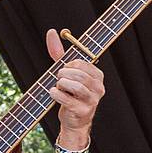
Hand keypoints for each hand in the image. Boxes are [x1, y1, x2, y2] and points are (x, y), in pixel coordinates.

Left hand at [46, 29, 104, 145]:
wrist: (73, 120)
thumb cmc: (70, 93)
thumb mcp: (66, 72)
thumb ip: (59, 53)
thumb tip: (52, 32)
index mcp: (98, 75)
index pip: (82, 63)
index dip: (68, 65)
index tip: (64, 70)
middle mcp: (99, 87)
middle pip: (79, 74)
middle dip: (63, 74)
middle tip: (58, 78)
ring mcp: (92, 100)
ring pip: (75, 86)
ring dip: (61, 84)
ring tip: (58, 87)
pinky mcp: (83, 111)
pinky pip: (67, 99)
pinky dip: (56, 94)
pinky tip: (54, 93)